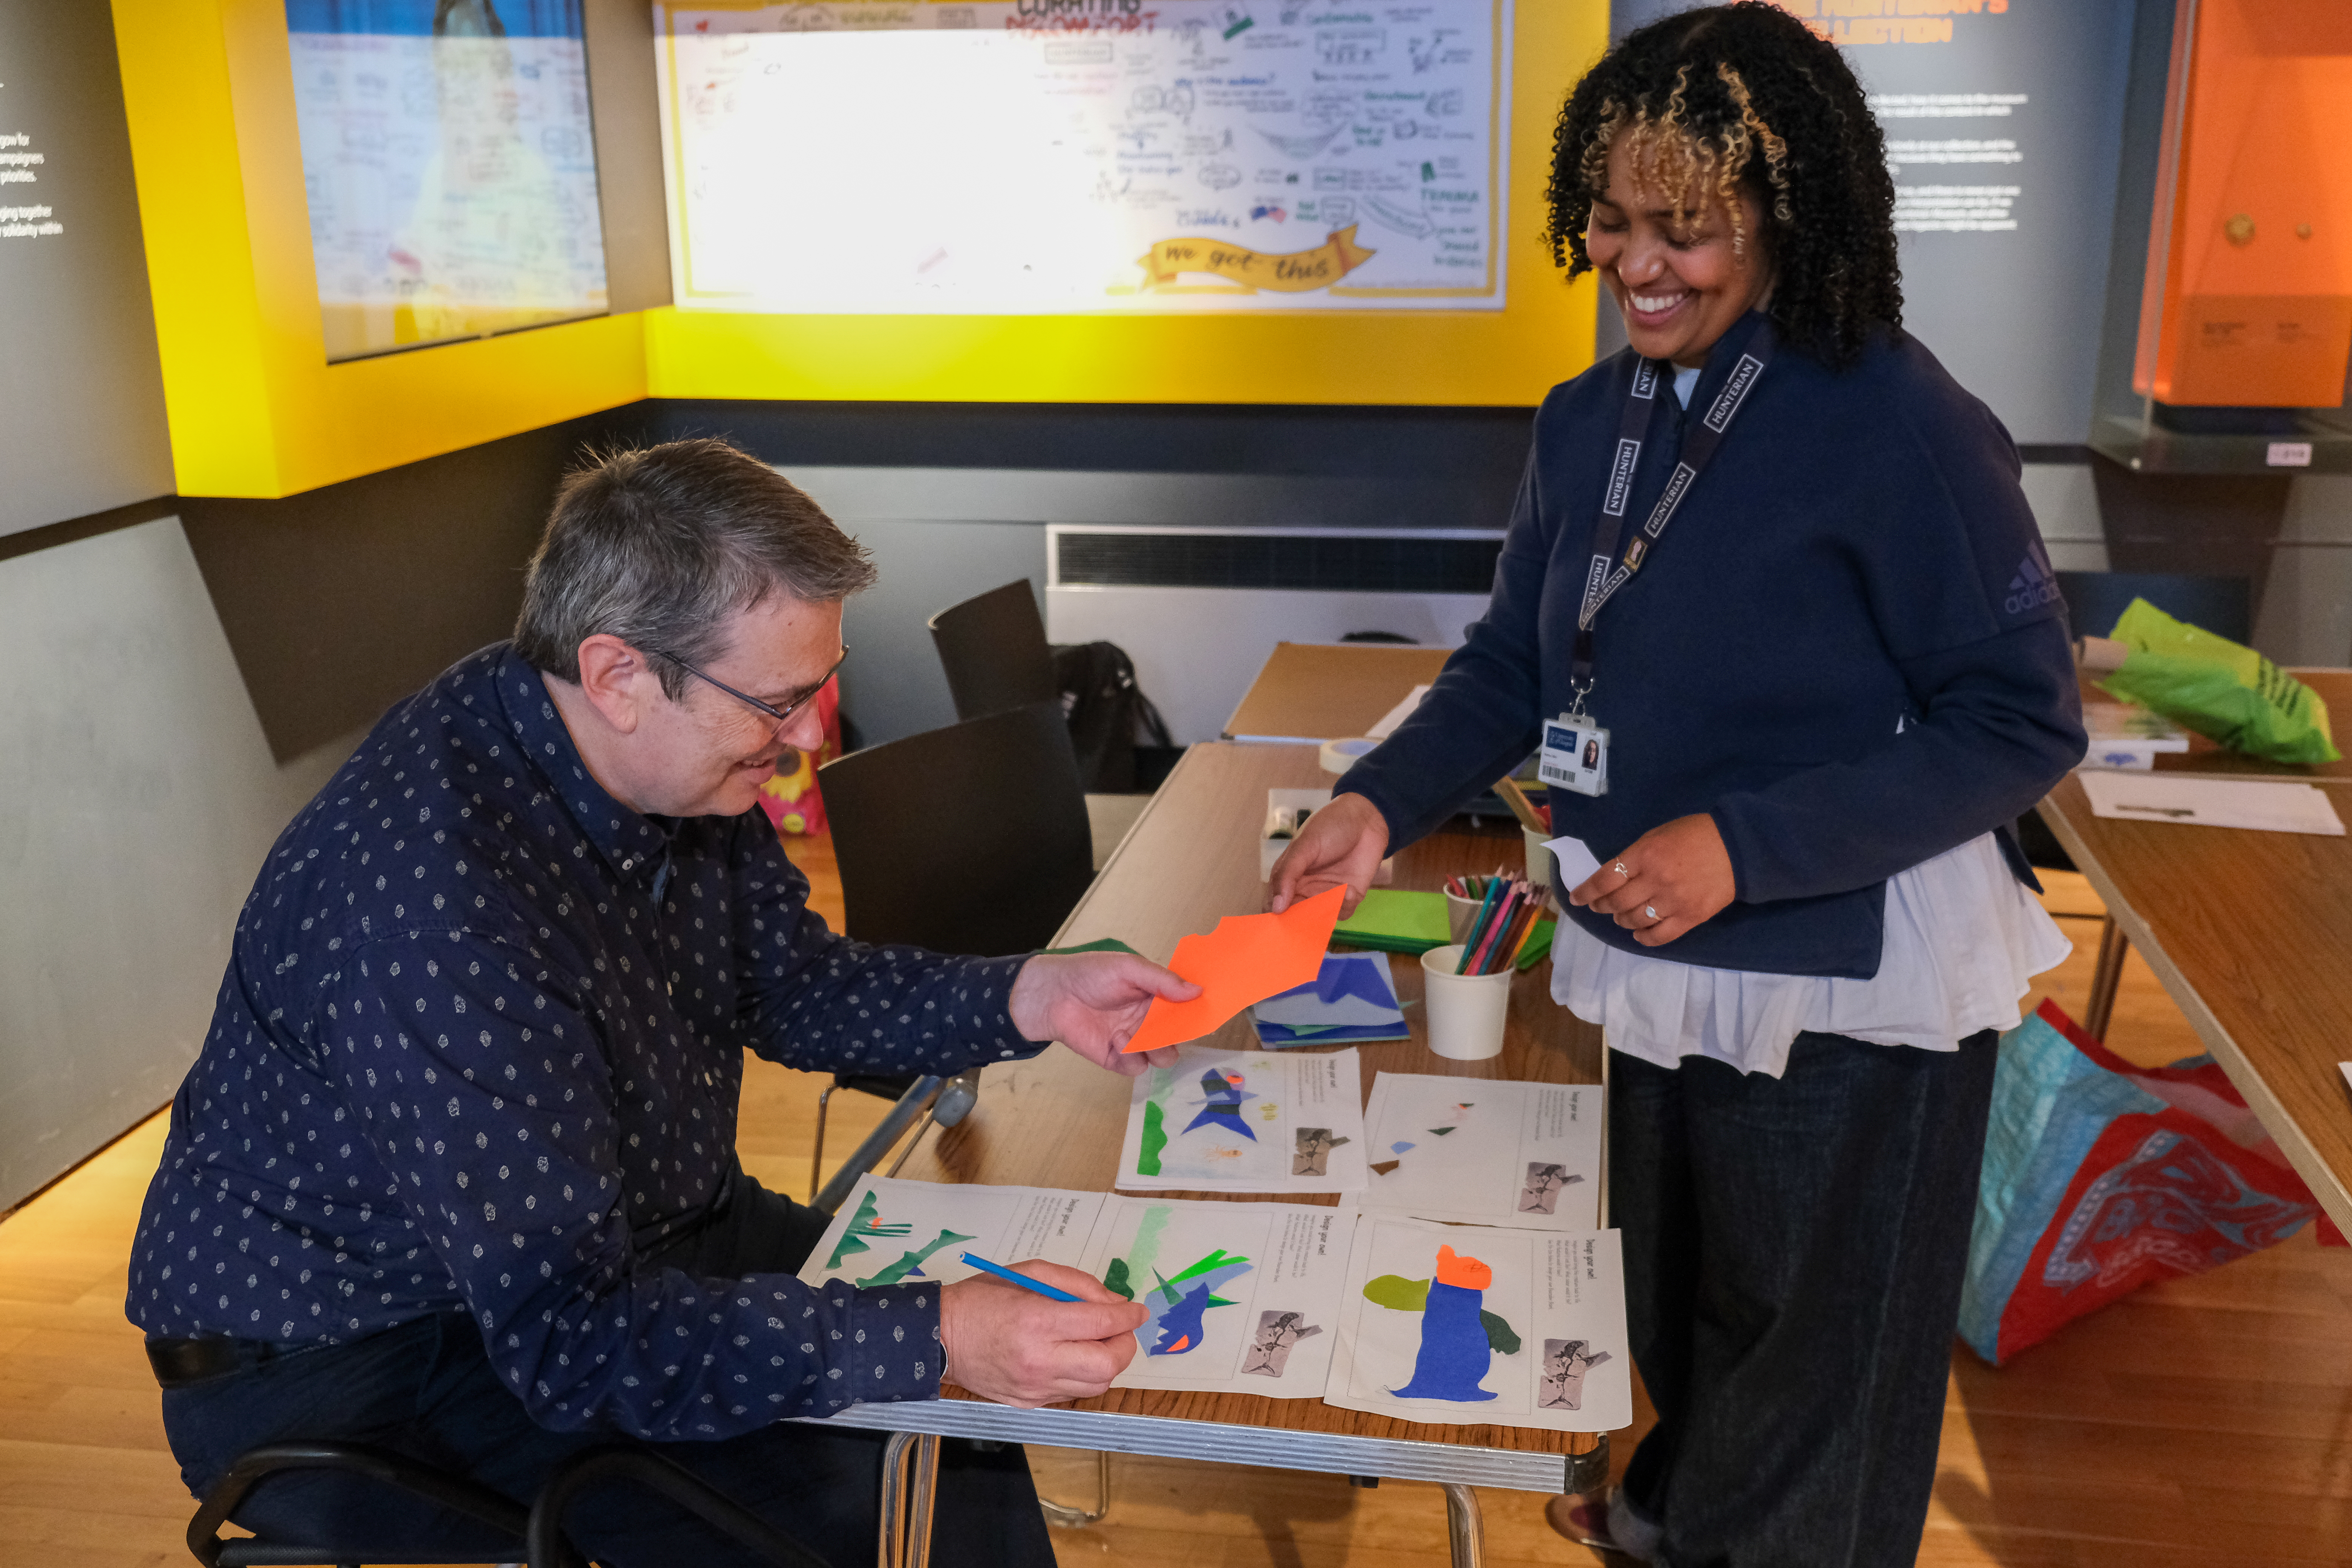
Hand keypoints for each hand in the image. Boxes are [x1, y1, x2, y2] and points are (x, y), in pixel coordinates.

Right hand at [938, 1261, 1145, 1406]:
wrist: (939, 1337)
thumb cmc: (983, 1297)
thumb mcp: (1029, 1273)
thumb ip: (1077, 1285)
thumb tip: (1116, 1303)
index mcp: (1037, 1321)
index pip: (1101, 1323)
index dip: (1128, 1316)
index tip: (1138, 1311)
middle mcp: (1039, 1360)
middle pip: (1107, 1364)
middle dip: (1124, 1345)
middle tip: (1120, 1330)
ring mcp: (1034, 1387)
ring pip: (1095, 1385)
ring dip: (1107, 1363)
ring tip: (1097, 1342)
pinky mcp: (1029, 1403)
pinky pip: (1071, 1393)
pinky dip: (1082, 1375)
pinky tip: (1072, 1357)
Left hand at [1009, 951, 1199, 1074]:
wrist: (1053, 994)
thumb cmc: (1091, 973)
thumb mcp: (1129, 968)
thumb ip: (1163, 981)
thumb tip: (1197, 992)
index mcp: (1157, 997)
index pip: (1186, 1010)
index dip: (1196, 1015)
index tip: (1203, 1015)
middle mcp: (1149, 1021)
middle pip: (1179, 1039)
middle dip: (1176, 1037)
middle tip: (1164, 1029)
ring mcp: (1134, 1041)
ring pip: (1163, 1057)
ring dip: (1154, 1049)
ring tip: (1132, 1035)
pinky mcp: (1116, 1058)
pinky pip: (1137, 1068)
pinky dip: (1131, 1057)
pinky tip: (1116, 1040)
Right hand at [1267, 792, 1388, 915]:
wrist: (1366, 817)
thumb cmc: (1330, 826)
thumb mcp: (1304, 846)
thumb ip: (1287, 875)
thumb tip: (1275, 908)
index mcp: (1289, 877)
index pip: (1275, 905)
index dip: (1275, 918)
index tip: (1279, 926)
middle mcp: (1306, 889)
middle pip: (1298, 918)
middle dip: (1303, 921)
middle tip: (1310, 915)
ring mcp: (1328, 895)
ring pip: (1321, 918)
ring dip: (1328, 909)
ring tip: (1338, 890)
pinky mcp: (1349, 896)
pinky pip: (1343, 913)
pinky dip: (1345, 905)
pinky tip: (1350, 889)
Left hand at [1567, 813, 1735, 946]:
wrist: (1737, 846)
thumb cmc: (1694, 835)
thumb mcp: (1657, 835)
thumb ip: (1635, 856)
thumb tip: (1613, 877)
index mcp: (1644, 854)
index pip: (1605, 878)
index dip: (1587, 891)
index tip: (1577, 898)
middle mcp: (1655, 879)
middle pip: (1617, 902)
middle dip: (1602, 906)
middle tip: (1600, 906)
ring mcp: (1673, 901)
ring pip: (1635, 920)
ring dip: (1622, 920)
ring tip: (1621, 917)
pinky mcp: (1690, 917)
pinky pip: (1659, 936)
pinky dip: (1644, 937)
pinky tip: (1639, 933)